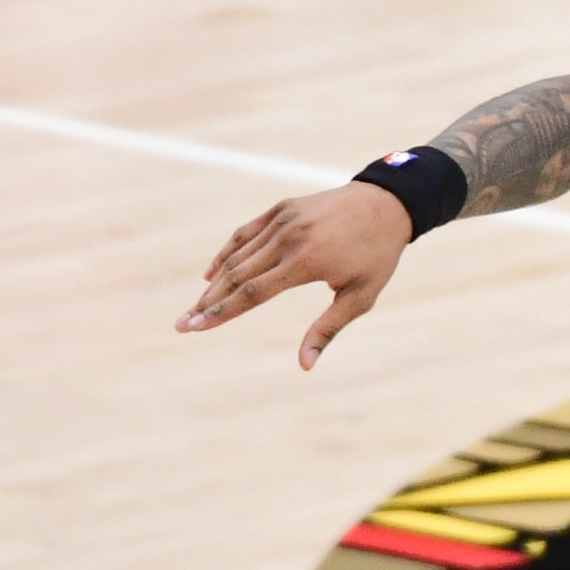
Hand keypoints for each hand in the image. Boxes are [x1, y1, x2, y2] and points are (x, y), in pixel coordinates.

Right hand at [178, 183, 411, 368]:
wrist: (387, 204)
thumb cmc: (377, 256)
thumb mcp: (361, 297)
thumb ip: (328, 329)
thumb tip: (305, 365)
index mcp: (306, 262)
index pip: (252, 293)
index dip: (221, 313)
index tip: (196, 328)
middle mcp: (288, 238)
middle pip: (236, 276)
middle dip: (207, 303)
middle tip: (182, 324)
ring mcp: (282, 220)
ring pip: (237, 255)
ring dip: (213, 282)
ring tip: (196, 307)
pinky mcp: (281, 209)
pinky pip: (245, 233)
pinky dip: (226, 253)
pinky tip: (211, 273)